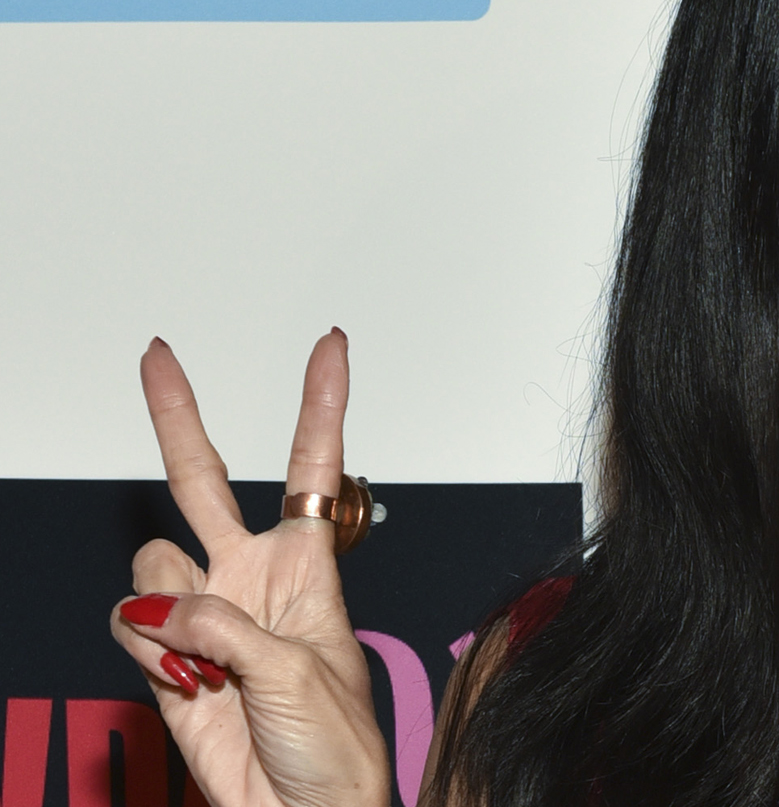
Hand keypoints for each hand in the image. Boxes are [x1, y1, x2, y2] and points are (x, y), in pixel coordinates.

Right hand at [109, 331, 389, 806]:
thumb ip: (228, 629)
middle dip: (177, 419)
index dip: (320, 404)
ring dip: (169, 609)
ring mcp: (205, 616)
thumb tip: (162, 606)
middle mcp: (251, 578)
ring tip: (207, 662)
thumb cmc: (335, 747)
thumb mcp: (299, 673)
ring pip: (152, 565)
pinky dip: (146, 649)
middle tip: (156, 356)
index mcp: (307, 567)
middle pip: (204, 482)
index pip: (313, 467)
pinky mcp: (165, 660)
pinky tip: (185, 681)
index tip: (330, 344)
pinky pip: (130, 624)